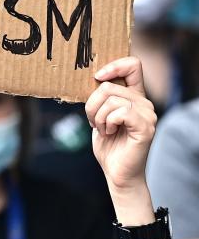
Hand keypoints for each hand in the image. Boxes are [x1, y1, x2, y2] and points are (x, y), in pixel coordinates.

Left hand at [85, 57, 156, 191]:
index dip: (113, 66)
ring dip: (97, 117)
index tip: (97, 76)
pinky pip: (119, 113)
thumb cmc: (108, 145)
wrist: (117, 172)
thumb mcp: (99, 116)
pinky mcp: (145, 127)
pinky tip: (109, 133)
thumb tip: (93, 80)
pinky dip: (106, 123)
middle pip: (109, 86)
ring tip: (103, 130)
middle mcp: (144, 103)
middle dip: (91, 105)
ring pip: (111, 99)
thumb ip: (101, 98)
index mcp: (134, 97)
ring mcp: (147, 114)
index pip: (132, 65)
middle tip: (94, 122)